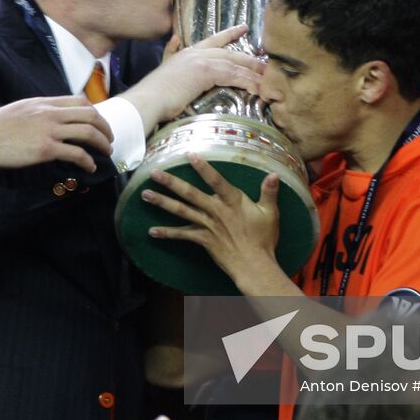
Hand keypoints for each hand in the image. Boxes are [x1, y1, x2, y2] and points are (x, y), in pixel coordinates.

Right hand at [0, 96, 114, 172]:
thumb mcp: (20, 110)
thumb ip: (38, 112)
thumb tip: (50, 120)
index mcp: (44, 102)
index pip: (80, 101)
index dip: (95, 112)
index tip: (99, 123)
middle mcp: (50, 113)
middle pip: (90, 115)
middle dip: (105, 127)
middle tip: (109, 139)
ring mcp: (49, 130)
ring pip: (87, 132)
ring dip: (102, 143)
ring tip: (107, 153)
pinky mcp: (45, 149)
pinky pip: (76, 153)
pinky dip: (88, 161)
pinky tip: (90, 167)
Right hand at [121, 26, 264, 128]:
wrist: (148, 99)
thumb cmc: (155, 93)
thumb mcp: (164, 68)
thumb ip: (171, 52)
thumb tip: (175, 39)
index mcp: (187, 52)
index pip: (213, 40)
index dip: (230, 34)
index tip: (244, 28)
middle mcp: (196, 53)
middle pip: (231, 53)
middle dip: (250, 58)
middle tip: (267, 62)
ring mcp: (201, 61)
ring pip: (234, 64)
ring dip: (253, 73)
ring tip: (269, 79)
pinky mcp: (206, 72)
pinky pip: (233, 75)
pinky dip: (247, 82)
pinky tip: (257, 88)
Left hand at [142, 154, 280, 281]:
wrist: (254, 265)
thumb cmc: (263, 239)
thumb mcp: (270, 213)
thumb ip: (269, 192)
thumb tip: (274, 174)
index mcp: (232, 201)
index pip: (216, 180)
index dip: (203, 167)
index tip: (189, 154)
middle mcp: (215, 210)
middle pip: (189, 193)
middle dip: (170, 182)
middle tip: (153, 172)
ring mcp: (206, 225)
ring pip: (180, 211)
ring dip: (162, 202)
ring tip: (145, 194)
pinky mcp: (202, 239)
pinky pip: (181, 235)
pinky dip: (166, 233)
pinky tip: (152, 231)